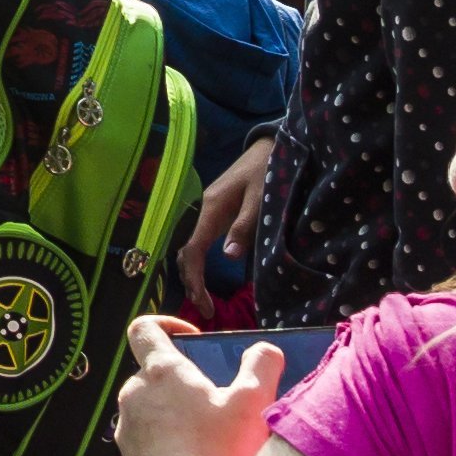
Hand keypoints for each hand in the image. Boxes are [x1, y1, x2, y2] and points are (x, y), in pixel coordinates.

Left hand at [110, 314, 278, 455]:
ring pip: (150, 407)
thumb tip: (264, 350)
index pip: (144, 328)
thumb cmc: (219, 454)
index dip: (167, 324)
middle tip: (215, 398)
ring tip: (210, 434)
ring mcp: (127, 429)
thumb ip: (261, 366)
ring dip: (176, 413)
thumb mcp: (254, 403)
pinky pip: (148, 439)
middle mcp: (134, 395)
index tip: (193, 338)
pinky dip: (169, 441)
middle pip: (153, 372)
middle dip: (183, 380)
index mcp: (160, 372)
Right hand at [183, 140, 280, 292]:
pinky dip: (200, 262)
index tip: (204, 304)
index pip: (193, 251)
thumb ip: (245, 226)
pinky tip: (208, 276)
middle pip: (187, 252)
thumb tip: (227, 256)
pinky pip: (201, 241)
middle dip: (192, 282)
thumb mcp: (261, 198)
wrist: (269, 145)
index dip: (195, 280)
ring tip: (205, 299)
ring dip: (194, 274)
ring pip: (192, 247)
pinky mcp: (217, 211)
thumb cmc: (267, 170)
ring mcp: (209, 211)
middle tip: (206, 310)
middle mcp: (204, 211)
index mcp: (212, 209)